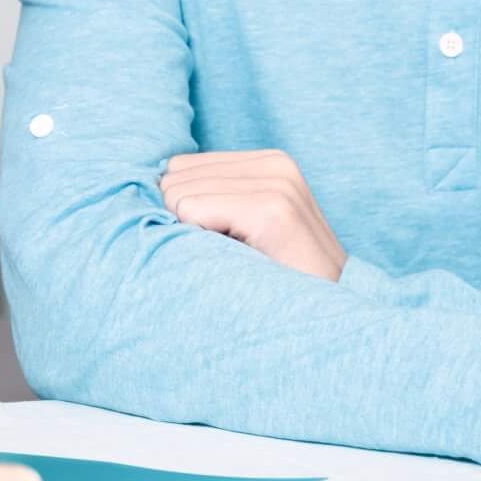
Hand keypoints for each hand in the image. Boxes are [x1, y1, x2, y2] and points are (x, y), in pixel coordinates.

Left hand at [161, 148, 348, 280]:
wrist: (333, 319)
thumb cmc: (277, 279)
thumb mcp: (247, 226)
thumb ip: (213, 196)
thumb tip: (148, 186)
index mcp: (270, 161)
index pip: (181, 166)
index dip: (183, 208)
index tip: (212, 239)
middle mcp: (276, 164)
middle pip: (174, 177)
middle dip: (182, 219)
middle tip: (221, 253)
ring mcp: (278, 185)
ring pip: (177, 194)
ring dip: (191, 234)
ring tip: (230, 258)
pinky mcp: (272, 210)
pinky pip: (190, 211)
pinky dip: (196, 242)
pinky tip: (231, 261)